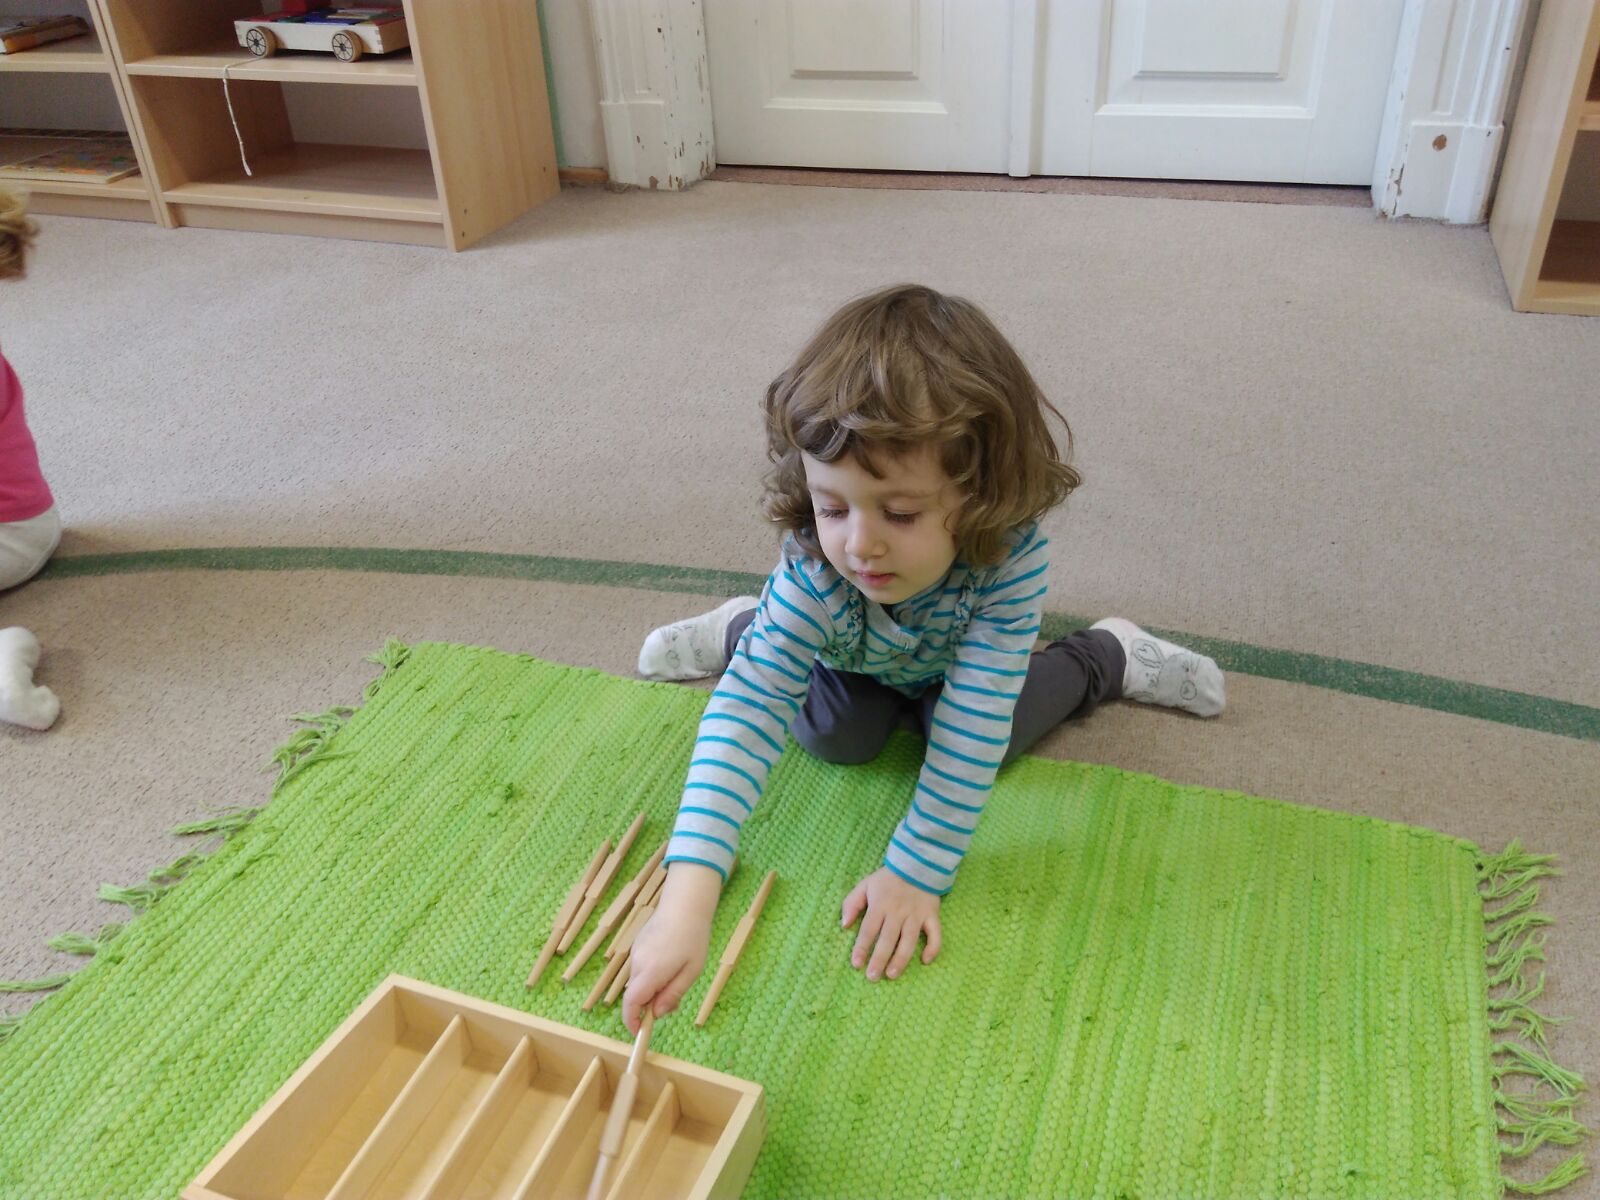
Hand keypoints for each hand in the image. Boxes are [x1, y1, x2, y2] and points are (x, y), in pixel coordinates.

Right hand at [622, 863, 719, 1033]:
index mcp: (650, 972)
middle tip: (674, 1000)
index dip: (631, 1021)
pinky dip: (650, 974)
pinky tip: (670, 962)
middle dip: (649, 1004)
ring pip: (638, 980)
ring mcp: (636, 952)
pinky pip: (640, 967)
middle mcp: (638, 963)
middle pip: (635, 993)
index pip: (631, 1003)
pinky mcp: (638, 944)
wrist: (685, 903)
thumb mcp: (691, 971)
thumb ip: (673, 994)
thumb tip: (657, 1014)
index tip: (639, 1031)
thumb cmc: (693, 938)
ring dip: (651, 988)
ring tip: (677, 975)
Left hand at [841, 867, 941, 980]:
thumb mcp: (864, 885)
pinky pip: (936, 934)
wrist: (917, 864)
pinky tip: (926, 960)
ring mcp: (916, 914)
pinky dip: (933, 947)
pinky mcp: (932, 915)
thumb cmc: (887, 879)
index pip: (869, 929)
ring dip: (901, 959)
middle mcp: (898, 912)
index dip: (862, 947)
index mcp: (880, 905)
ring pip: (909, 940)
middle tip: (872, 977)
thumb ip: (851, 903)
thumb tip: (844, 925)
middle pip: (888, 939)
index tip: (856, 964)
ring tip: (892, 974)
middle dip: (879, 959)